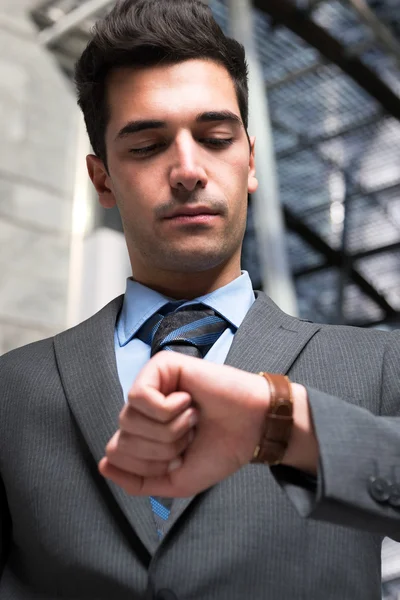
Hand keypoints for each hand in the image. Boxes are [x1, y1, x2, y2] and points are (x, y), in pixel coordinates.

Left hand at [99, 351, 269, 496]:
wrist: (253, 428)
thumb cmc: (219, 449)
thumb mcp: (175, 479)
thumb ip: (138, 481)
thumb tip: (103, 466)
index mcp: (145, 431)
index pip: (117, 454)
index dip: (148, 465)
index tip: (180, 457)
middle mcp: (144, 407)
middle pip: (122, 438)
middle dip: (161, 449)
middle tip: (189, 435)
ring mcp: (151, 384)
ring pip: (129, 419)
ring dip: (168, 429)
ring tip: (192, 419)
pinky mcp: (161, 366)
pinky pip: (140, 397)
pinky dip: (167, 409)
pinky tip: (188, 401)